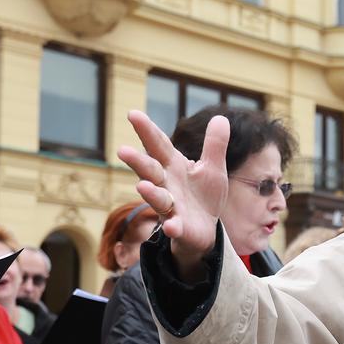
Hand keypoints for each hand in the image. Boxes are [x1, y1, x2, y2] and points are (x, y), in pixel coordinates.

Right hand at [117, 110, 229, 280]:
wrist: (206, 229)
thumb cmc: (203, 195)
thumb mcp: (213, 168)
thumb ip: (215, 144)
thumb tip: (221, 117)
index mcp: (173, 166)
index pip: (158, 145)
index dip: (147, 130)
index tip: (132, 113)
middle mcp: (166, 184)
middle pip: (150, 170)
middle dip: (137, 161)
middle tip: (122, 150)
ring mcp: (171, 206)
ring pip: (156, 198)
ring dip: (149, 193)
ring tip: (142, 186)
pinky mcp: (179, 227)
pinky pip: (173, 226)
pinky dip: (172, 226)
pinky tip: (171, 226)